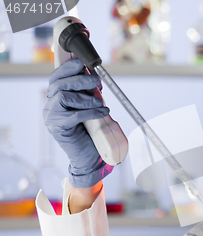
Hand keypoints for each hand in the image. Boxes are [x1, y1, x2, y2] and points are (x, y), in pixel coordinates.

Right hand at [43, 58, 112, 187]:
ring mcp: (52, 117)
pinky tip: (103, 111)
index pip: (57, 77)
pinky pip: (74, 114)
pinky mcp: (58, 128)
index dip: (69, 68)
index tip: (83, 63)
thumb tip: (96, 78)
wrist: (88, 157)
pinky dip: (91, 111)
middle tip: (96, 81)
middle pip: (60, 84)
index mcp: (56, 97)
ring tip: (101, 103)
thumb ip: (89, 94)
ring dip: (86, 97)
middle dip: (79, 79)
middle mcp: (50, 105)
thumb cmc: (90, 131)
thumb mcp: (90, 108)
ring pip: (64, 96)